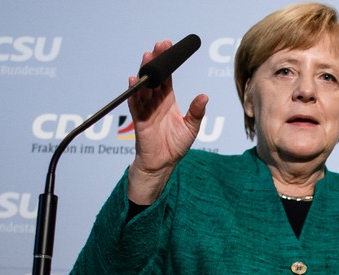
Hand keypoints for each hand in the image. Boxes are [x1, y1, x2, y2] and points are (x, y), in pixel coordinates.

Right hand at [127, 39, 208, 203]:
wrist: (162, 164)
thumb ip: (196, 112)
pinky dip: (134, 92)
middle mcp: (155, 102)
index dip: (167, 63)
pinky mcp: (139, 119)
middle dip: (156, 61)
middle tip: (158, 46)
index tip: (168, 47)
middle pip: (154, 77)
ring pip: (144, 87)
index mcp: (168, 101)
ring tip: (147, 57)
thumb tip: (205, 96)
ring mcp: (146, 109)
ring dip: (144, 72)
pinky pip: (135, 103)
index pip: (167, 78)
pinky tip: (134, 80)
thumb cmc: (175, 146)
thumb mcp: (191, 128)